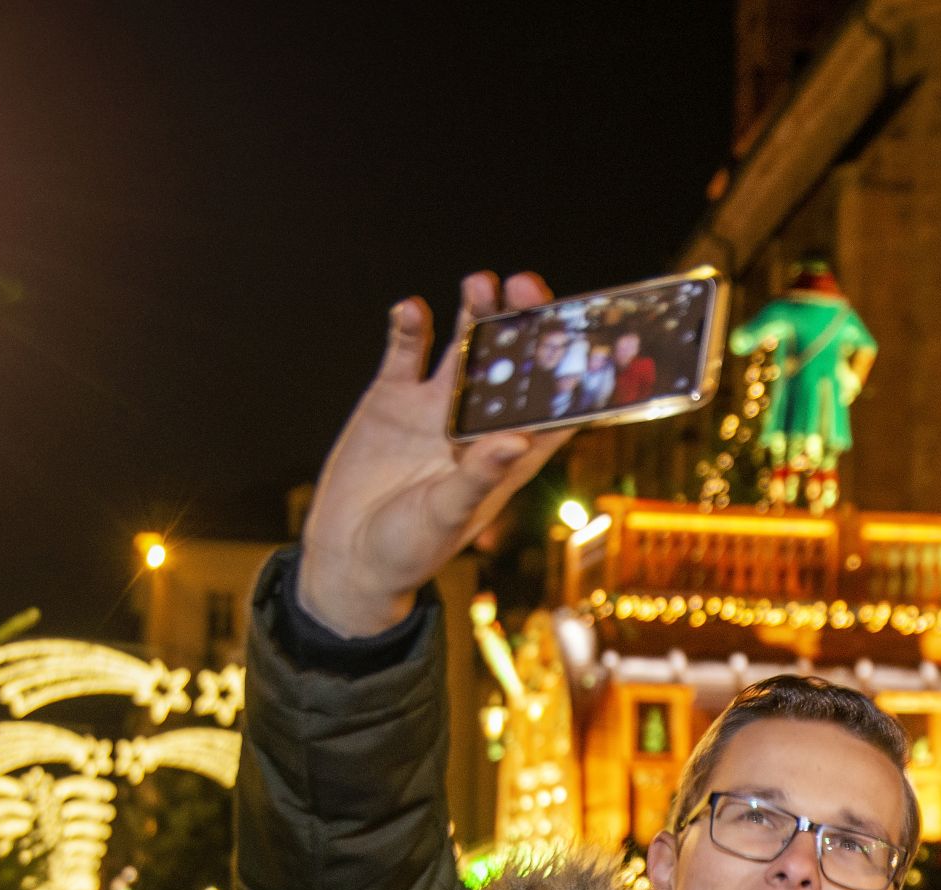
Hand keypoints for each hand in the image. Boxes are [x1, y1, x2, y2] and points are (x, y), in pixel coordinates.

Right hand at [297, 273, 568, 636]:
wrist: (349, 555)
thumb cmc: (410, 549)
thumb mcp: (448, 516)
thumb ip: (480, 476)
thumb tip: (517, 439)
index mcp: (509, 456)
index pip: (557, 407)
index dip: (579, 373)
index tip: (592, 334)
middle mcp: (479, 424)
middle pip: (514, 363)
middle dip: (523, 323)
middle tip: (524, 286)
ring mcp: (436, 407)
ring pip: (466, 346)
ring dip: (475, 313)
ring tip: (479, 283)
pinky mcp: (393, 398)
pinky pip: (406, 351)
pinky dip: (409, 327)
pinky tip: (411, 309)